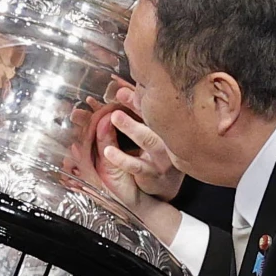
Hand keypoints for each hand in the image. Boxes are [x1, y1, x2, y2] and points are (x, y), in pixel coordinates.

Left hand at [99, 86, 182, 200]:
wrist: (164, 188)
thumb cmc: (153, 155)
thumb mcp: (144, 133)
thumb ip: (133, 113)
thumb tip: (120, 89)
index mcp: (163, 126)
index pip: (152, 107)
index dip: (138, 96)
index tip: (122, 87)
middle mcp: (167, 138)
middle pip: (153, 118)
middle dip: (137, 105)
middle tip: (120, 94)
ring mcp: (162, 157)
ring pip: (148, 140)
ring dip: (131, 127)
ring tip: (114, 117)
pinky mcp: (153, 174)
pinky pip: (137, 166)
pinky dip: (122, 158)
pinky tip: (108, 151)